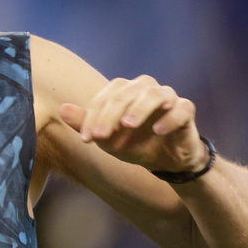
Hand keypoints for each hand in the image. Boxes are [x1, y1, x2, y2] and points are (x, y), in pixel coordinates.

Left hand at [58, 75, 209, 174]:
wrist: (165, 159)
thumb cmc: (133, 143)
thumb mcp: (107, 138)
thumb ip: (85, 123)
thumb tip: (61, 109)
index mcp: (123, 91)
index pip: (104, 99)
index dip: (92, 118)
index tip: (86, 140)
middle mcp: (144, 88)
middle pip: (125, 94)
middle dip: (110, 115)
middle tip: (100, 136)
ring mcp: (167, 96)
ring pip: (153, 94)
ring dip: (139, 109)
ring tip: (128, 125)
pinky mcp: (186, 109)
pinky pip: (181, 108)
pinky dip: (169, 118)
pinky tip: (158, 130)